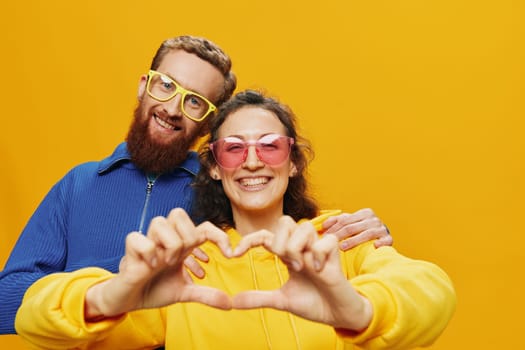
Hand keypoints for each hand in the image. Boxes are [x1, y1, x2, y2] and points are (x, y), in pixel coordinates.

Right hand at [85, 208, 232, 319]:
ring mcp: (148, 243)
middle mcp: (166, 240)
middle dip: (187, 235)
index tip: (230, 255)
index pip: (203, 227)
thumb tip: (229, 304)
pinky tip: (149, 266)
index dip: (219, 236)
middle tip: (183, 257)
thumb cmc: (155, 289)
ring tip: (166, 262)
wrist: (129, 301)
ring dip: (168, 243)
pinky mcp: (131, 250)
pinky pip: (137, 238)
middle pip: (178, 213)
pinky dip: (147, 251)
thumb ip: (206, 295)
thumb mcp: (185, 293)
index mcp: (181, 245)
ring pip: (160, 221)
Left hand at [231, 216, 371, 331]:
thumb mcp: (281, 301)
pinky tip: (319, 270)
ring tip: (302, 268)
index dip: (249, 240)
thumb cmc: (313, 303)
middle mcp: (302, 247)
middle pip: (286, 221)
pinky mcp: (336, 254)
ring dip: (297, 248)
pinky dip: (318, 254)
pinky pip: (326, 240)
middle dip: (280, 241)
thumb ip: (258, 298)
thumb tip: (233, 301)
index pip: (266, 235)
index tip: (234, 254)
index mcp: (288, 254)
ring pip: (304, 227)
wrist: (338, 315)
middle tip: (285, 264)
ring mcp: (318, 249)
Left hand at [322, 208, 392, 249]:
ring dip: (354, 241)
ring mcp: (382, 229)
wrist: (382, 237)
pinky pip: (385, 240)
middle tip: (330, 242)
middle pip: (353, 227)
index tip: (325, 236)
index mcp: (365, 213)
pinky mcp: (389, 239)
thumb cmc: (363, 230)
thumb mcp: (351, 223)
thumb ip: (337, 221)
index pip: (345, 220)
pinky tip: (374, 246)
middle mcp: (374, 219)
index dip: (334, 228)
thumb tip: (323, 225)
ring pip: (367, 234)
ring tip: (343, 247)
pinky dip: (380, 243)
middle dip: (339, 235)